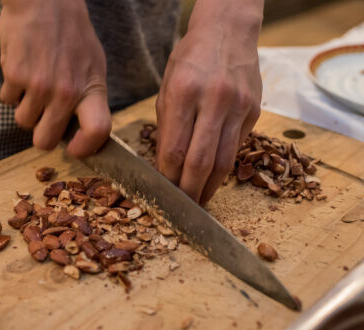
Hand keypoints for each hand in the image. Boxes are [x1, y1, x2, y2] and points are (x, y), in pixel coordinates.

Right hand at [0, 0, 110, 155]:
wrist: (45, 0)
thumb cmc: (73, 35)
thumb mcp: (94, 67)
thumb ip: (89, 98)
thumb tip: (82, 128)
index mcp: (91, 90)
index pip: (97, 130)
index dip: (85, 148)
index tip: (74, 149)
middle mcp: (66, 93)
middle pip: (45, 140)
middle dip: (42, 135)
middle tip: (44, 122)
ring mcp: (38, 86)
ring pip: (23, 122)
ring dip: (26, 110)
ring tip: (34, 88)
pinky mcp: (14, 75)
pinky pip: (7, 100)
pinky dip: (12, 91)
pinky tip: (21, 73)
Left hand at [156, 0, 262, 203]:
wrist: (228, 32)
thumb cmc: (190, 60)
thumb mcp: (167, 87)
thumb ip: (167, 127)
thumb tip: (168, 166)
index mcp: (184, 92)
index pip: (174, 149)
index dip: (169, 177)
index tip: (164, 192)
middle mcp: (214, 100)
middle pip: (201, 162)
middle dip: (190, 191)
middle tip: (184, 207)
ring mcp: (238, 107)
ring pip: (224, 162)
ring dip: (211, 187)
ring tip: (201, 199)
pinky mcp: (254, 113)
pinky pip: (236, 148)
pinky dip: (223, 167)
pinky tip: (214, 175)